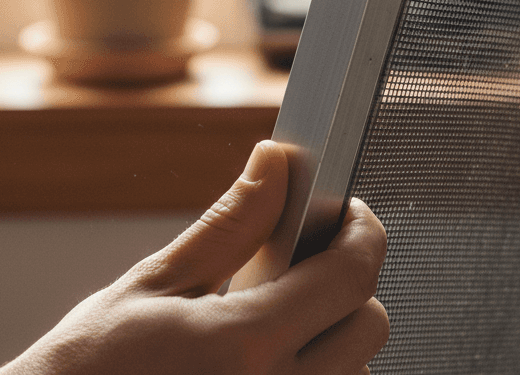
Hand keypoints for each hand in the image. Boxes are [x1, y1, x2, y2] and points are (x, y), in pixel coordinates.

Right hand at [0, 141, 388, 374]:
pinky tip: (257, 362)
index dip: (362, 232)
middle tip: (303, 261)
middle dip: (348, 281)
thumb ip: (229, 225)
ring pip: (353, 372)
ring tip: (268, 321)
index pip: (352, 275)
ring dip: (328, 337)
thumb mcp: (150, 287)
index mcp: (243, 349)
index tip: (348, 212)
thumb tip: (276, 164)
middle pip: (369, 326)